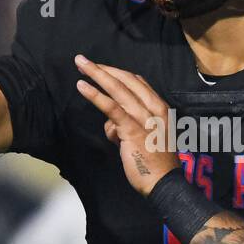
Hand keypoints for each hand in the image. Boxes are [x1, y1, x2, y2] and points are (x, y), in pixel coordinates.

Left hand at [74, 55, 179, 196]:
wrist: (163, 183)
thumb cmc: (153, 164)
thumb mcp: (145, 138)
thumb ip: (128, 126)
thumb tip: (111, 125)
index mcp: (159, 107)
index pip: (136, 82)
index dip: (116, 72)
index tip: (100, 68)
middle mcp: (153, 108)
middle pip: (125, 80)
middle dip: (103, 68)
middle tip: (83, 60)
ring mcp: (143, 117)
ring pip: (117, 88)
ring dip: (96, 74)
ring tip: (80, 64)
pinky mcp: (131, 128)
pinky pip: (111, 107)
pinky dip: (95, 94)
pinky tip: (82, 86)